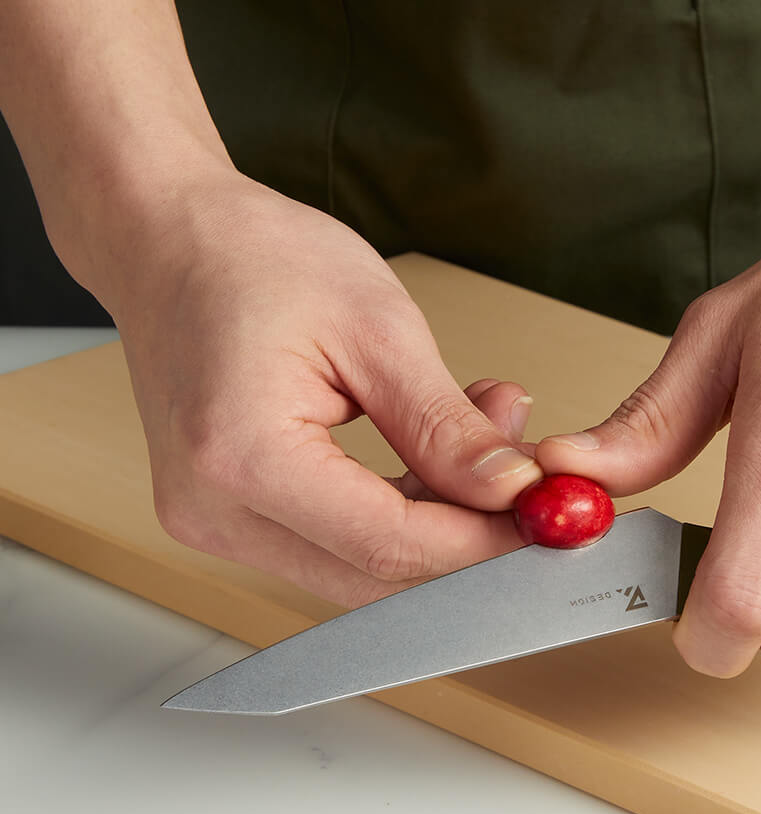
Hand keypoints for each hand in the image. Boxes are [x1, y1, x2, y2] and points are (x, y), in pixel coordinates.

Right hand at [110, 172, 541, 608]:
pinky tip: (433, 454)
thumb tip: (512, 491)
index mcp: (241, 457)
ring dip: (436, 520)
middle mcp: (214, 510)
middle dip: (464, 535)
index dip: (480, 542)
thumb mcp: (376, 327)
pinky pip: (333, 544)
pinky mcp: (228, 518)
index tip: (542, 520)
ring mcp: (214, 522)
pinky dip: (396, 510)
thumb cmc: (251, 256)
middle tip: (524, 479)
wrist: (166, 239)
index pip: (388, 544)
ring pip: (359, 567)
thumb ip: (446, 428)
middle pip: (373, 574)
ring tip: (482, 434)